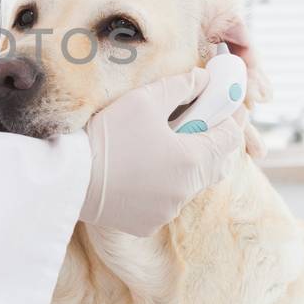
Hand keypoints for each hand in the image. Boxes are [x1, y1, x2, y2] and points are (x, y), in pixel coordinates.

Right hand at [78, 68, 247, 236]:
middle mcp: (187, 189)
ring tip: (161, 147)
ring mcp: (168, 210)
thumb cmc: (108, 136)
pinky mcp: (148, 223)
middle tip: (196, 124)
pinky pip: (167, 202)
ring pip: (192, 184)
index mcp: (193, 158)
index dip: (231, 117)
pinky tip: (141, 172)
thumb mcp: (145, 100)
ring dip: (186, 165)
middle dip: (212, 142)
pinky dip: (162, 186)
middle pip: (217, 164)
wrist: (71, 179)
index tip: (224, 105)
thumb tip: (204, 79)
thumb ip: (181, 86)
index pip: (232, 137)